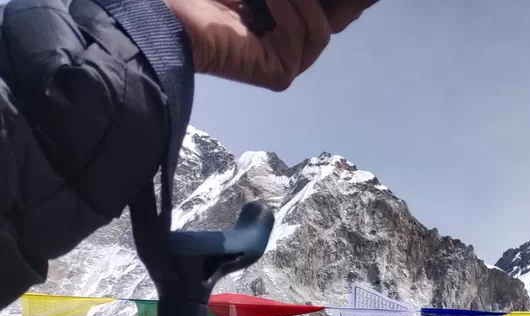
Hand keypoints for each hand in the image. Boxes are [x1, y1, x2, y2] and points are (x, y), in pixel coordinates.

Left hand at [165, 0, 379, 89]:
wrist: (162, 12)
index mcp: (276, 19)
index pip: (322, 10)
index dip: (347, 4)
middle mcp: (284, 43)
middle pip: (332, 20)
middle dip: (345, 5)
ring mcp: (283, 61)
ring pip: (320, 28)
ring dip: (300, 0)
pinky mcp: (278, 73)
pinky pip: (304, 36)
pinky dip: (289, 10)